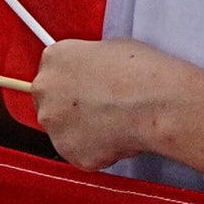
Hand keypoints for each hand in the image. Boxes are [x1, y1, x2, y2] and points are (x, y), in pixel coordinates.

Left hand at [27, 36, 203, 173]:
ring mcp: (54, 125)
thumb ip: (89, 62)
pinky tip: (117, 137)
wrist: (157, 103)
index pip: (53, 72)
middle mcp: (46, 90)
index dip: (73, 82)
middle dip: (73, 108)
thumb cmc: (142, 73)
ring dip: (84, 130)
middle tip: (102, 107)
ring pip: (64, 131)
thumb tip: (93, 73)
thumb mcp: (111, 48)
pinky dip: (97, 151)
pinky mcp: (69, 152)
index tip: (86, 87)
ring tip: (114, 122)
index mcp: (55, 58)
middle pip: (52, 102)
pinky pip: (81, 154)